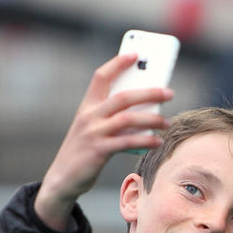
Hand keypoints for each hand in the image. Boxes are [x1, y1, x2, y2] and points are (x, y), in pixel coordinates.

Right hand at [34, 53, 171, 229]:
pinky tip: (158, 142)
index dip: (118, 63)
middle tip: (170, 93)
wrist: (62, 178)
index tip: (135, 54)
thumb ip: (112, 117)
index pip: (101, 76)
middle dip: (149, 93)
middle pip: (123, 97)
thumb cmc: (84, 150)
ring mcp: (93, 133)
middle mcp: (89, 116)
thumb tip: (146, 110)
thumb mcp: (92, 128)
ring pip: (128, 119)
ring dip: (152, 119)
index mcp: (87, 106)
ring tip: (168, 122)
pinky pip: (127, 142)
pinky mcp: (98, 150)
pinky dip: (146, 141)